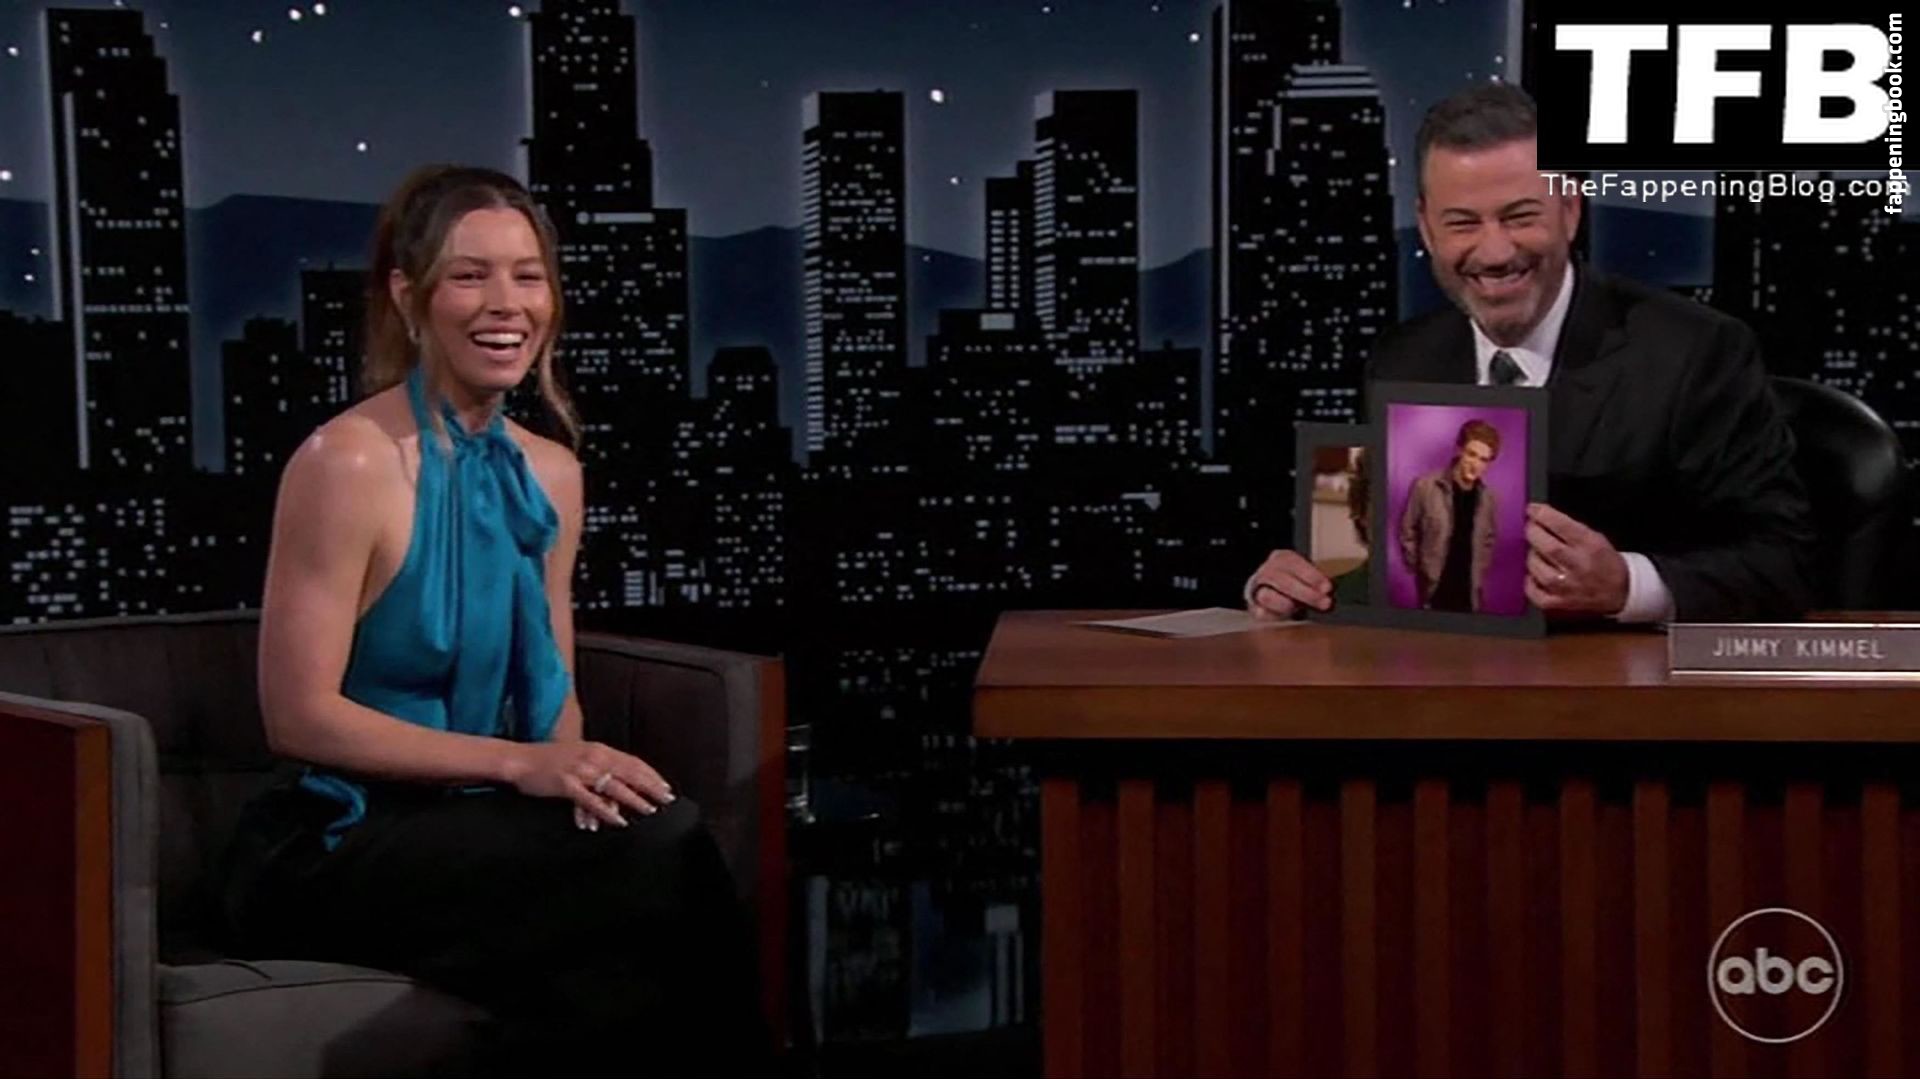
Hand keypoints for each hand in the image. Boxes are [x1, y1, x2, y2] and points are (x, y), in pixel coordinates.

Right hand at [503, 740, 674, 830]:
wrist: (518, 760)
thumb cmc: (548, 760)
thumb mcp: (579, 755)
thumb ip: (599, 765)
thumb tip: (618, 783)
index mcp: (598, 749)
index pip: (632, 761)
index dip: (651, 774)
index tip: (666, 786)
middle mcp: (593, 756)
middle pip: (629, 772)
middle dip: (651, 786)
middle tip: (668, 799)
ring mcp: (580, 770)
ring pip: (614, 786)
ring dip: (634, 799)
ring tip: (650, 810)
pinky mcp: (566, 784)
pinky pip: (591, 800)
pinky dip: (606, 811)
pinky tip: (618, 820)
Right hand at [1247, 549, 1333, 618]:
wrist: (1271, 592)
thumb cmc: (1295, 584)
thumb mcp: (1307, 576)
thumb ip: (1317, 582)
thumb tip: (1331, 592)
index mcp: (1282, 559)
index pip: (1294, 563)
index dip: (1311, 575)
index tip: (1327, 587)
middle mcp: (1267, 572)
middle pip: (1282, 580)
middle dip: (1305, 593)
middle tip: (1324, 603)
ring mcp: (1258, 590)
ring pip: (1267, 595)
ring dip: (1286, 604)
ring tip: (1300, 609)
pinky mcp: (1254, 608)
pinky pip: (1260, 612)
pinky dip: (1270, 614)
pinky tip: (1282, 616)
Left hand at [1525, 503, 1629, 616]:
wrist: (1620, 591)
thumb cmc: (1604, 561)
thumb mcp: (1595, 537)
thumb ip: (1569, 528)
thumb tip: (1540, 516)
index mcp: (1590, 545)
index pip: (1560, 525)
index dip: (1542, 515)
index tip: (1532, 509)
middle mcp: (1577, 565)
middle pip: (1545, 546)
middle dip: (1533, 532)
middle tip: (1531, 528)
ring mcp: (1567, 587)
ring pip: (1536, 567)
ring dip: (1532, 556)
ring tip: (1537, 552)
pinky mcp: (1559, 603)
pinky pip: (1534, 592)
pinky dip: (1530, 581)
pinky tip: (1536, 575)